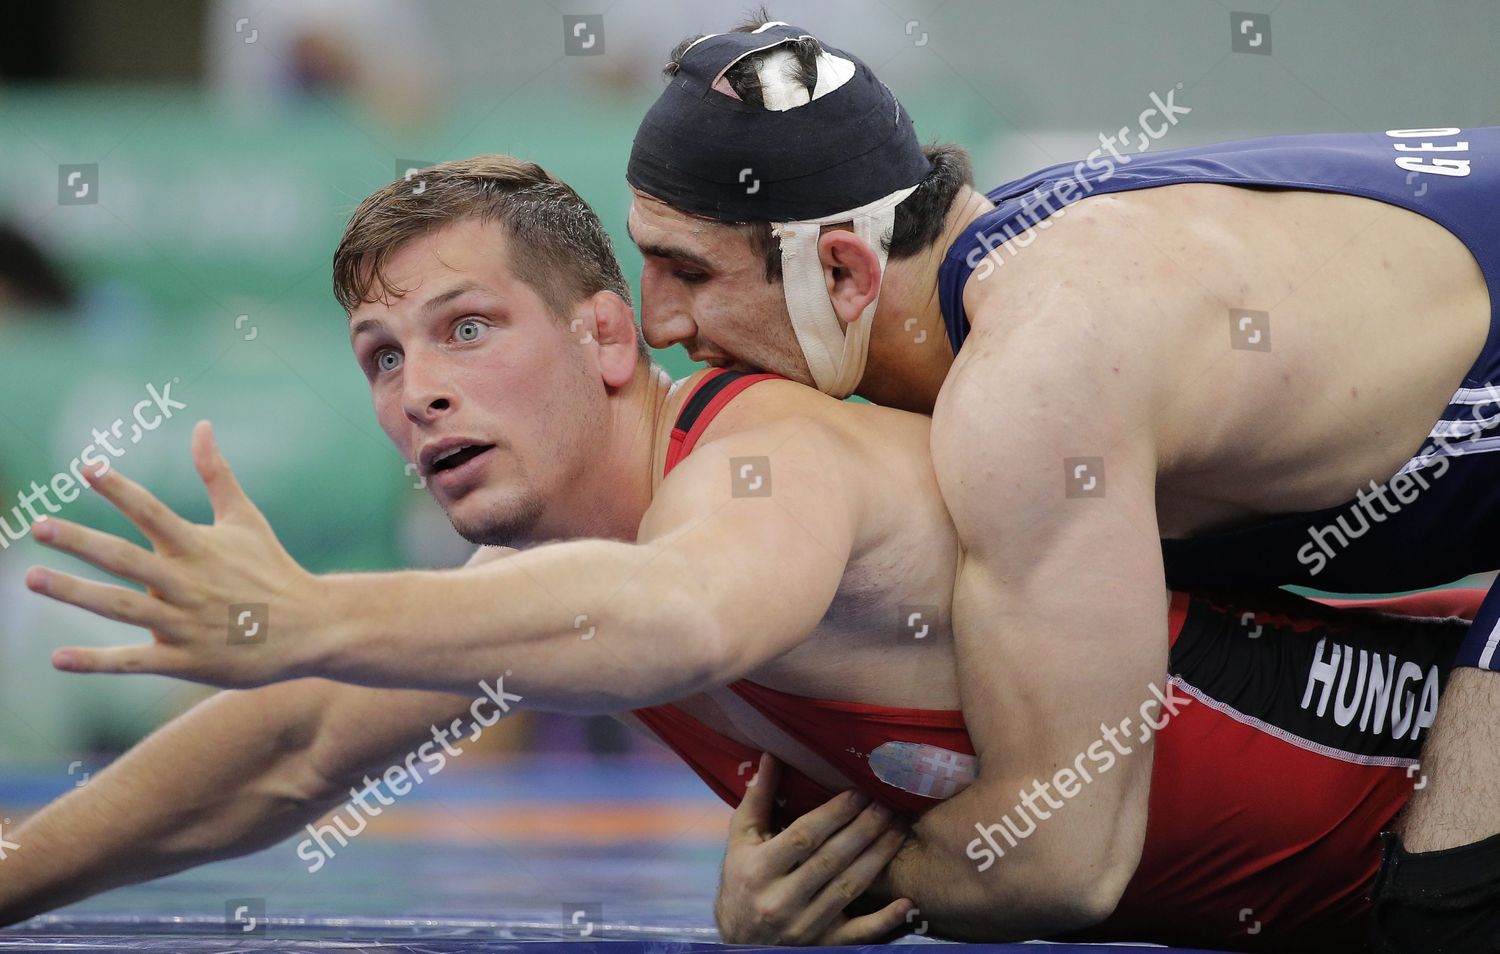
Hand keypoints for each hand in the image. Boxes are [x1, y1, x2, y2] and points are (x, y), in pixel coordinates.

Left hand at [25, 420, 319, 686]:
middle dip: (80, 542)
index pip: (153, 511)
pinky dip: (96, 661)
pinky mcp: (184, 660)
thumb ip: (216, 474)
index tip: (87, 467)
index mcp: (200, 547)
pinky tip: (57, 658)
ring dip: (74, 593)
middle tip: (39, 526)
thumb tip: (202, 425)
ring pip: (120, 607)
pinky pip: (133, 661)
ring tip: (32, 578)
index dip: (120, 489)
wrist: (311, 628)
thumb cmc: (273, 569)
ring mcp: (184, 623)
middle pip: (125, 559)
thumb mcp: (246, 518)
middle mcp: (188, 583)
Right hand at [715, 753, 915, 944]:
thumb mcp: (741, 840)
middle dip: (864, 829)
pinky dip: (883, 920)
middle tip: (888, 805)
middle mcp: (780, 900)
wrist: (740, 940)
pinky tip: (906, 901)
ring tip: (900, 830)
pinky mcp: (822, 945)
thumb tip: (771, 756)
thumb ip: (758, 799)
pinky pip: (857, 934)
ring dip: (878, 858)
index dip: (834, 814)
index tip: (859, 792)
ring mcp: (804, 926)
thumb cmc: (741, 879)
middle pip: (831, 860)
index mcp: (759, 870)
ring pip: (849, 889)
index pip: (803, 837)